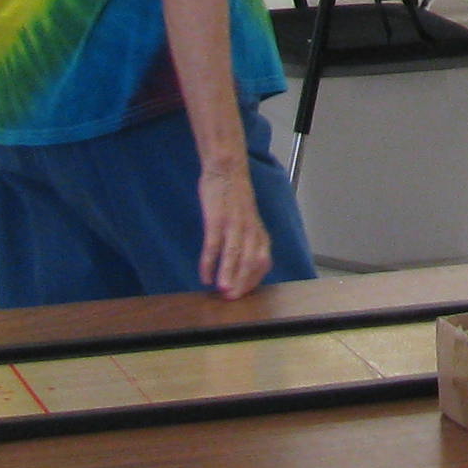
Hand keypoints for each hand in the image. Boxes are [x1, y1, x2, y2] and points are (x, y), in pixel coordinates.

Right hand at [198, 165, 272, 296]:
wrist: (227, 168)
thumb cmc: (235, 196)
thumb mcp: (248, 220)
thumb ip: (248, 239)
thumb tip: (243, 263)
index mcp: (259, 232)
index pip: (263, 262)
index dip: (253, 280)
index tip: (243, 294)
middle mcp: (251, 230)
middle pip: (251, 261)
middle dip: (242, 283)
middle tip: (232, 299)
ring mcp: (234, 223)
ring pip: (234, 254)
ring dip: (229, 275)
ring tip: (222, 292)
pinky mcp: (217, 218)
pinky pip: (214, 245)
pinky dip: (209, 262)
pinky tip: (204, 275)